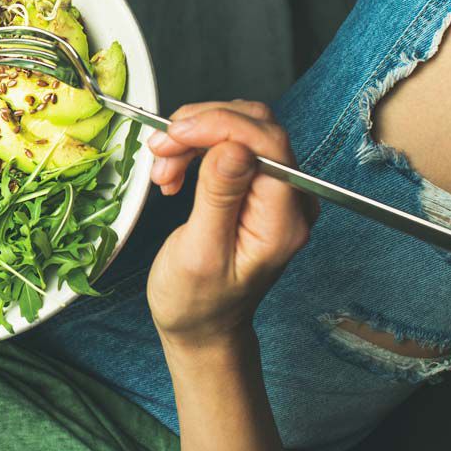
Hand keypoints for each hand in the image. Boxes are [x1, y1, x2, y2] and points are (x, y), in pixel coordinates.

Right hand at [146, 102, 314, 352]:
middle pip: (256, 127)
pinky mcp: (256, 185)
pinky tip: (174, 170)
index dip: (219, 126)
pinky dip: (196, 146)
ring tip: (162, 168)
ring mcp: (275, 190)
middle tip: (160, 150)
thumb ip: (219, 197)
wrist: (201, 324)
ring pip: (240, 129)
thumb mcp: (200, 253)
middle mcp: (290, 199)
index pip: (267, 144)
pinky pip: (230, 144)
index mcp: (282, 220)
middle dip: (201, 128)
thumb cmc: (197, 301)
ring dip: (193, 136)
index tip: (174, 134)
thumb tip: (234, 147)